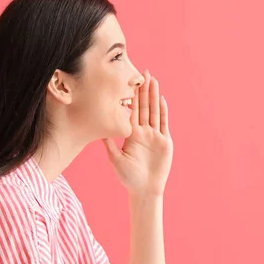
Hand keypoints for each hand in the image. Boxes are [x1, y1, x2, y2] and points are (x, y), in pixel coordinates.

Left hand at [103, 70, 173, 196]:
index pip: (132, 111)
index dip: (132, 97)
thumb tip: (98, 129)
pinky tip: (161, 99)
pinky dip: (163, 111)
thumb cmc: (129, 177)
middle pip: (145, 107)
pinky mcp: (164, 142)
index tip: (130, 82)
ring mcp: (155, 136)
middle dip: (144, 90)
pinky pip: (163, 123)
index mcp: (132, 134)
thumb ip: (109, 143)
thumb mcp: (115, 158)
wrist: (144, 189)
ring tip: (154, 81)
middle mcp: (144, 132)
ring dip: (154, 96)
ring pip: (154, 112)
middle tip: (144, 73)